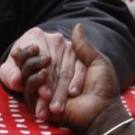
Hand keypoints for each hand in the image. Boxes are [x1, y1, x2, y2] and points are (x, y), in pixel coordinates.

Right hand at [0, 23, 119, 129]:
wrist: (103, 110)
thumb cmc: (103, 87)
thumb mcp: (96, 61)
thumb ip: (83, 46)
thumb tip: (78, 25)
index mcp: (65, 71)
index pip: (49, 57)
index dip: (42, 49)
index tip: (39, 42)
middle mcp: (54, 82)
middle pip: (37, 66)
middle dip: (36, 58)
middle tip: (36, 49)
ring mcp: (46, 94)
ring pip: (31, 77)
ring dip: (36, 70)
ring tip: (45, 66)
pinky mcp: (41, 105)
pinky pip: (31, 91)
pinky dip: (35, 81)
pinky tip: (44, 75)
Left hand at [0, 25, 76, 122]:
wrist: (34, 61)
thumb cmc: (19, 66)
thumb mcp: (10, 69)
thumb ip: (10, 74)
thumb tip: (16, 80)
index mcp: (34, 36)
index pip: (38, 57)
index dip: (40, 78)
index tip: (42, 94)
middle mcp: (54, 39)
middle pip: (53, 66)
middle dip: (51, 88)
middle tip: (50, 108)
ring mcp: (68, 47)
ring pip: (66, 71)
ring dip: (62, 91)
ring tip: (57, 109)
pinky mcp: (79, 55)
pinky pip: (80, 69)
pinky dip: (77, 82)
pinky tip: (72, 95)